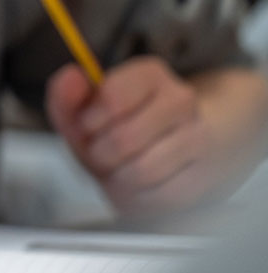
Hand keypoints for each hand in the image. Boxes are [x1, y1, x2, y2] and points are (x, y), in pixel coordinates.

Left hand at [46, 56, 233, 215]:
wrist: (167, 150)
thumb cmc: (118, 128)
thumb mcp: (84, 110)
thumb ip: (67, 94)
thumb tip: (73, 76)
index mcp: (149, 74)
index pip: (112, 97)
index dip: (88, 120)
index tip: (86, 125)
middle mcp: (180, 100)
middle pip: (124, 139)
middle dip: (99, 154)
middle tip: (100, 153)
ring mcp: (199, 136)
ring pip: (144, 171)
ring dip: (118, 178)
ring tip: (118, 169)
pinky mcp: (205, 174)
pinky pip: (162, 196)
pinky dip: (140, 198)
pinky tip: (136, 186)